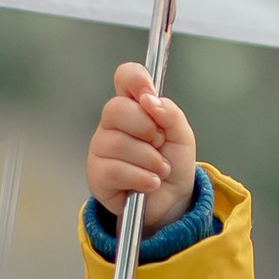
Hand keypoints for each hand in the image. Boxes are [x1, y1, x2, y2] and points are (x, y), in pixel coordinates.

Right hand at [86, 64, 197, 229]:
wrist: (171, 201)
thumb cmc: (172, 163)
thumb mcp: (182, 136)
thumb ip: (170, 114)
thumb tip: (150, 100)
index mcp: (134, 106)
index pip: (125, 78)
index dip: (134, 79)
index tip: (149, 94)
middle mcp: (113, 123)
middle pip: (116, 109)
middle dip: (146, 128)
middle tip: (160, 144)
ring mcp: (100, 147)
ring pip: (118, 143)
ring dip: (149, 160)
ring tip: (159, 170)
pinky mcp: (96, 174)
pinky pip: (114, 170)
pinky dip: (140, 178)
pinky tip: (150, 183)